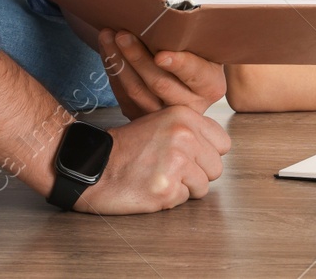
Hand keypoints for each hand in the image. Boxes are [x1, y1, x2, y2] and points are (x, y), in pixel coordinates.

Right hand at [74, 106, 230, 213]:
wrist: (92, 165)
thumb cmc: (127, 147)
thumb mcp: (161, 122)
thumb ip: (192, 130)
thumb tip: (219, 148)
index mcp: (185, 116)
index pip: (223, 143)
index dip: (208, 154)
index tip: (190, 156)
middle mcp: (184, 136)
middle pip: (216, 167)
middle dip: (198, 173)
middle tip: (171, 170)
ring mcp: (176, 162)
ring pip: (203, 186)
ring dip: (184, 187)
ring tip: (160, 177)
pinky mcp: (166, 188)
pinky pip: (184, 199)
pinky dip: (170, 198)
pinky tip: (151, 187)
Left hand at [99, 29, 225, 117]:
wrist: (187, 71)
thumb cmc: (197, 50)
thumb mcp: (204, 45)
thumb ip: (191, 38)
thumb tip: (168, 16)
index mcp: (211, 86)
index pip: (194, 74)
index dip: (178, 64)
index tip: (160, 55)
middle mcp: (191, 106)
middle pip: (160, 84)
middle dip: (138, 58)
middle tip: (123, 34)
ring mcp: (164, 115)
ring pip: (136, 91)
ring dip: (119, 62)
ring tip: (108, 37)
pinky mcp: (141, 116)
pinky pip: (122, 95)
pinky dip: (113, 70)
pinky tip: (107, 49)